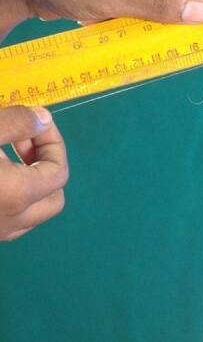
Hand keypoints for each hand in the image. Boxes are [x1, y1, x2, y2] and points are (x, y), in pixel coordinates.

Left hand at [0, 0, 202, 37]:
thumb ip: (160, 6)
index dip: (186, 22)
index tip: (174, 48)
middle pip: (171, 2)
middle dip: (157, 26)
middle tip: (135, 40)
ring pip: (152, 10)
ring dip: (139, 27)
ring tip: (116, 31)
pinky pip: (135, 9)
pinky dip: (125, 24)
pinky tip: (107, 27)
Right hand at [0, 106, 67, 240]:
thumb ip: (16, 123)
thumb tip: (43, 119)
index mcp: (16, 195)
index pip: (58, 171)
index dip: (52, 142)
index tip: (33, 121)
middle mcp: (8, 222)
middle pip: (52, 198)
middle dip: (45, 166)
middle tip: (21, 142)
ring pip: (28, 214)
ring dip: (26, 184)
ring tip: (2, 155)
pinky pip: (4, 220)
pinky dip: (7, 197)